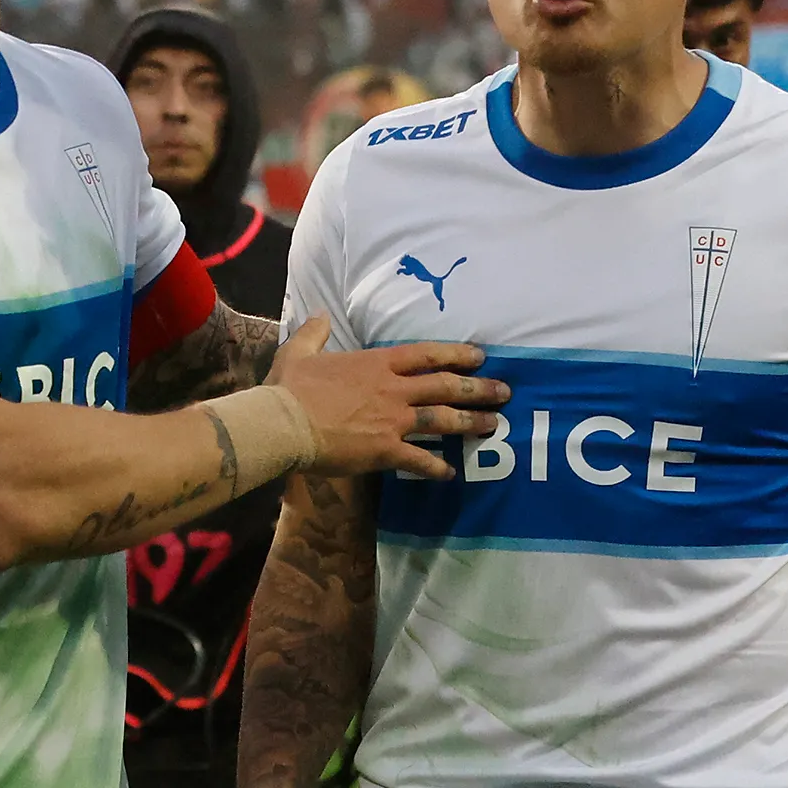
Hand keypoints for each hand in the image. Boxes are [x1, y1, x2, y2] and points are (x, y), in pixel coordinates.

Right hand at [268, 316, 508, 479]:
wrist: (283, 424)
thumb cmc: (289, 388)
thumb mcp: (299, 351)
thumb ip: (314, 333)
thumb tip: (318, 314)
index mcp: (376, 364)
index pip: (427, 354)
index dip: (457, 354)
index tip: (480, 357)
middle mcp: (393, 389)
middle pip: (447, 386)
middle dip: (479, 388)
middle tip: (504, 393)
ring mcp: (393, 420)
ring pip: (443, 420)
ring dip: (471, 423)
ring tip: (493, 426)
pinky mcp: (386, 451)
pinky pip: (420, 460)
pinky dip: (437, 468)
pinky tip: (450, 473)